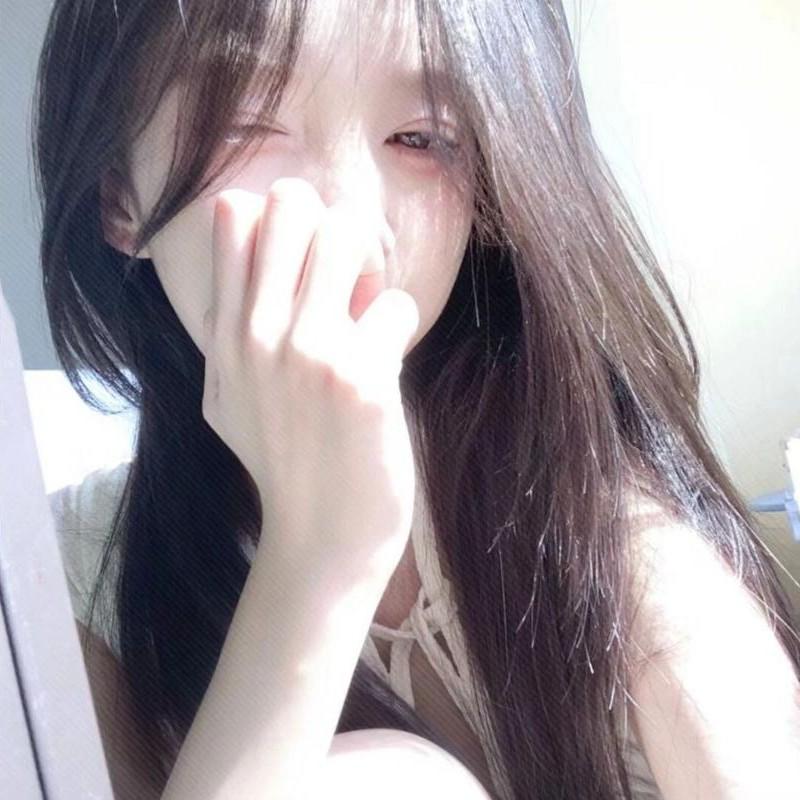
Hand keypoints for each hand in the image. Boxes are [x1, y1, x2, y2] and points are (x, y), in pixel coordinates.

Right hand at [201, 179, 419, 580]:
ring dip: (369, 268)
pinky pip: (395, 303)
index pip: (231, 215)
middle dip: (329, 228)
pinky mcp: (362, 377)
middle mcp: (257, 334)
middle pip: (291, 203)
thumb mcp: (227, 399)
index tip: (301, 263)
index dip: (277, 220)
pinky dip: (396, 327)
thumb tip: (288, 261)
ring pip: (347, 233)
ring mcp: (309, 352)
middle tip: (345, 278)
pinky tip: (385, 366)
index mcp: (224, 335)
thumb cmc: (285, 465)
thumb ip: (233, 329)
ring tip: (366, 315)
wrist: (321, 539)